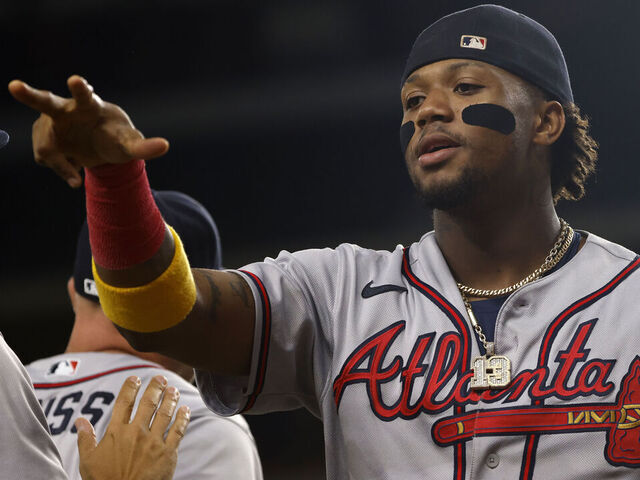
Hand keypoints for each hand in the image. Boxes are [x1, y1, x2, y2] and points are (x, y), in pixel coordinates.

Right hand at [8, 76, 168, 187]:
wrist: (101, 147)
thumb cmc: (116, 138)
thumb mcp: (130, 145)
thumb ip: (144, 146)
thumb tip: (166, 146)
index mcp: (91, 106)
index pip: (85, 95)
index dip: (80, 88)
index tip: (76, 80)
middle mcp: (66, 110)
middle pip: (46, 102)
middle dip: (29, 95)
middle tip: (14, 86)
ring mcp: (50, 124)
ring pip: (46, 147)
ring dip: (62, 164)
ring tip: (78, 173)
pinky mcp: (44, 140)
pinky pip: (47, 159)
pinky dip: (63, 170)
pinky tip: (73, 170)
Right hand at [75, 375, 189, 479]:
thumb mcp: (88, 462)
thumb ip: (86, 439)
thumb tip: (80, 420)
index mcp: (117, 433)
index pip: (124, 403)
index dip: (130, 388)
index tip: (135, 378)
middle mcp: (136, 433)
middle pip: (148, 403)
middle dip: (155, 388)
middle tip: (161, 378)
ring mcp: (153, 442)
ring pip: (165, 414)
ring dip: (170, 399)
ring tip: (173, 390)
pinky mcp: (168, 453)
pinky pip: (178, 431)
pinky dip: (183, 418)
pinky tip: (186, 409)